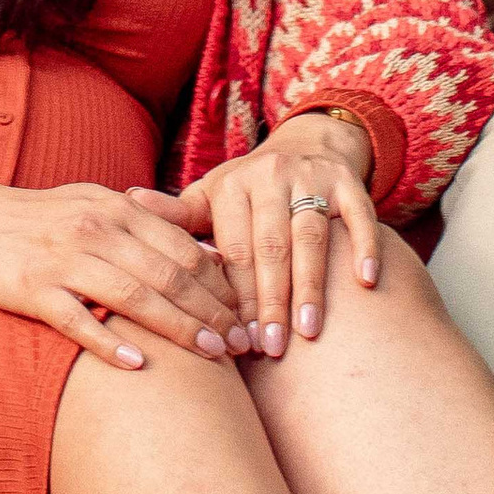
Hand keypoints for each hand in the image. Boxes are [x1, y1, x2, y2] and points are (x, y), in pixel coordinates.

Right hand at [0, 175, 247, 368]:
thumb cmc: (45, 220)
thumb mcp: (98, 207)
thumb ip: (148, 229)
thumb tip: (209, 256)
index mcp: (118, 209)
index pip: (183, 247)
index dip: (221, 283)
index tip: (247, 313)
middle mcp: (97, 229)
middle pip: (169, 273)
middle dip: (212, 310)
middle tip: (242, 343)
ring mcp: (64, 258)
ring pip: (133, 295)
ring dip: (177, 327)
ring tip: (210, 354)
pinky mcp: (33, 288)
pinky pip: (77, 319)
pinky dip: (109, 342)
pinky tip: (138, 364)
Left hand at [137, 114, 379, 355]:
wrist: (306, 144)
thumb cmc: (250, 189)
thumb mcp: (212, 198)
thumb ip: (177, 215)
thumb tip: (127, 202)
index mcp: (232, 186)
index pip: (232, 250)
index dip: (233, 297)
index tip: (233, 340)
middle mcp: (270, 177)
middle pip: (270, 248)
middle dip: (269, 302)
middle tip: (269, 348)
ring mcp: (312, 177)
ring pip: (311, 236)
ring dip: (310, 286)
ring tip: (308, 332)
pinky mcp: (348, 180)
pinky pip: (359, 215)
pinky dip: (364, 246)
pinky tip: (366, 283)